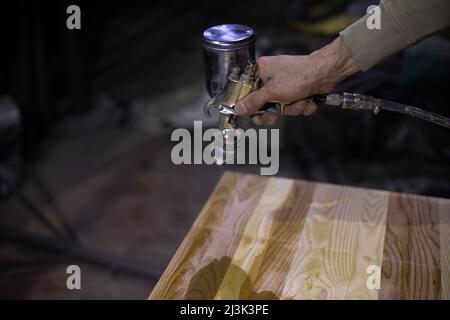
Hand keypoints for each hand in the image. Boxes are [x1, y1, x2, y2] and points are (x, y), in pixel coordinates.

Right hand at [234, 37, 359, 124]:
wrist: (327, 73)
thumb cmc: (299, 76)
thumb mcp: (272, 91)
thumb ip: (253, 101)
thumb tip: (238, 108)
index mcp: (261, 71)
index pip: (248, 92)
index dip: (251, 106)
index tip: (255, 114)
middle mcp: (272, 77)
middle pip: (265, 103)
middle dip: (275, 111)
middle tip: (275, 116)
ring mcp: (286, 84)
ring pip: (282, 107)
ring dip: (292, 108)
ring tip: (300, 100)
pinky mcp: (299, 90)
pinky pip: (295, 105)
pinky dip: (302, 106)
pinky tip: (308, 99)